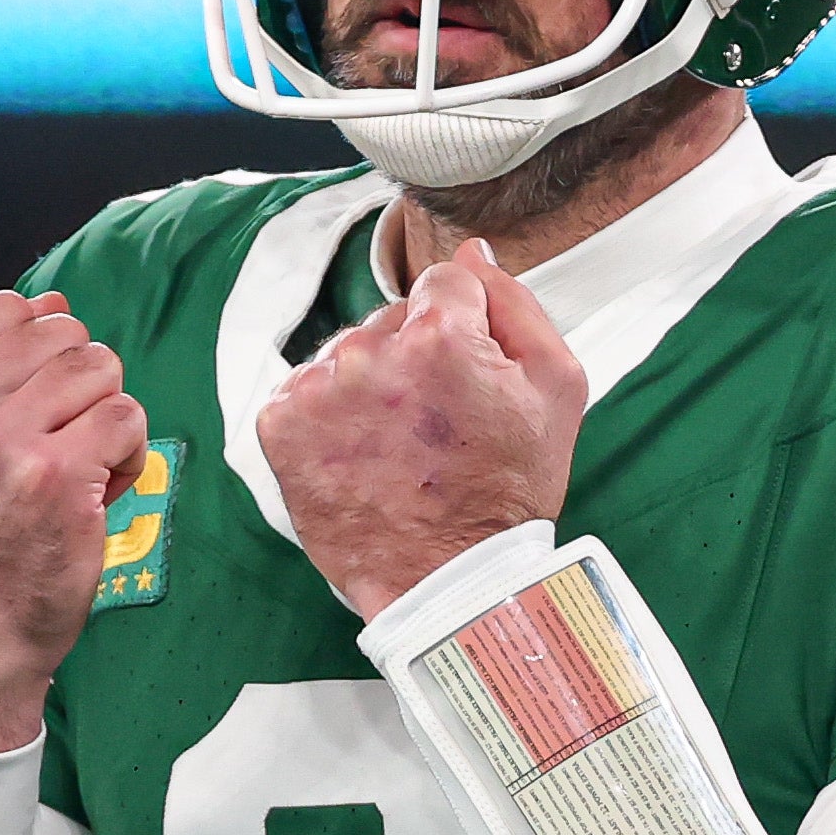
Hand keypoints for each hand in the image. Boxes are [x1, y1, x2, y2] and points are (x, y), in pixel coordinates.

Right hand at [0, 290, 145, 749]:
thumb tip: (51, 299)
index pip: (7, 308)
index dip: (34, 353)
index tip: (20, 408)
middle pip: (60, 333)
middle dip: (74, 383)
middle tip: (53, 441)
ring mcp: (2, 439)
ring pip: (99, 367)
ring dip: (103, 414)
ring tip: (76, 462)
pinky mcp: (59, 476)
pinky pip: (127, 416)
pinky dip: (127, 452)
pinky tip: (97, 488)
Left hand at [263, 240, 585, 618]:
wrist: (447, 581)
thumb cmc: (508, 490)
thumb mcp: (556, 387)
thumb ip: (517, 304)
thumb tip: (472, 253)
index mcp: (439, 334)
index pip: (444, 284)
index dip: (464, 331)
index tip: (466, 383)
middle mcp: (368, 352)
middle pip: (392, 318)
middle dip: (412, 357)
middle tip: (436, 426)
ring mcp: (317, 390)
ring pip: (348, 354)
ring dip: (369, 387)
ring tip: (397, 446)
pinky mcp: (279, 426)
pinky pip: (306, 391)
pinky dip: (328, 418)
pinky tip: (359, 455)